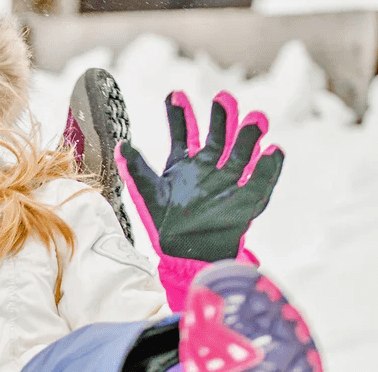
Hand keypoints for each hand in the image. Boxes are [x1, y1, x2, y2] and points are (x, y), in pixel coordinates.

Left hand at [116, 91, 282, 261]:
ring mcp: (229, 181)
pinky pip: (261, 181)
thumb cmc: (165, 224)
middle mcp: (209, 168)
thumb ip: (136, 168)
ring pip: (242, 153)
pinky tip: (274, 150)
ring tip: (256, 117)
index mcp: (184, 164)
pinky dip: (269, 166)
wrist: (186, 253)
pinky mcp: (246, 199)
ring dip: (250, 135)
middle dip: (221, 117)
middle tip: (223, 97)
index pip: (183, 133)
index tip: (175, 94)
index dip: (179, 114)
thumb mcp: (147, 193)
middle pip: (218, 136)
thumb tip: (121, 144)